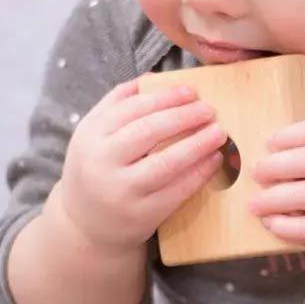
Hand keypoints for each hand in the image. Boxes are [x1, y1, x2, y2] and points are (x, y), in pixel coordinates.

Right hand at [55, 79, 224, 251]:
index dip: (165, 97)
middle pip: (149, 132)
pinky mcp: (142, 215)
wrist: (84, 226)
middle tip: (209, 110)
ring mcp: (122, 191)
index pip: (131, 108)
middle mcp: (102, 163)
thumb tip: (154, 78)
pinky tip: (214, 160)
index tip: (192, 92)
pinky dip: (200, 173)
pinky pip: (177, 191)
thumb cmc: (96, 170)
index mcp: (89, 135)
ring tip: (219, 132)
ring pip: (166, 163)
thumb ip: (117, 104)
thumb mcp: (93, 135)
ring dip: (198, 144)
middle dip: (184, 117)